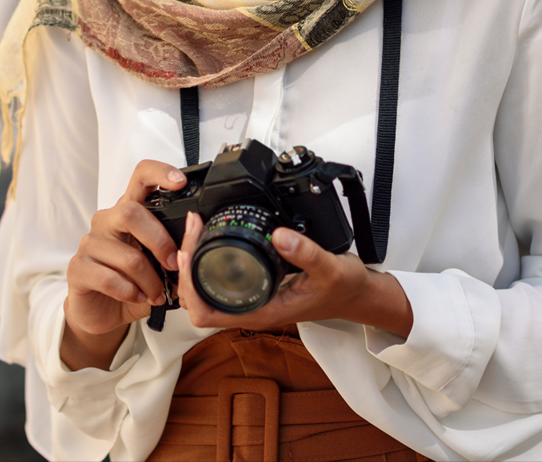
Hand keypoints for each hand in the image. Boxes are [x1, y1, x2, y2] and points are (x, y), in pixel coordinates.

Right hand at [61, 160, 185, 369]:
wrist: (100, 310)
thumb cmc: (130, 282)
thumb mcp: (156, 265)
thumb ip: (173, 253)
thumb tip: (196, 249)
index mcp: (128, 212)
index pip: (140, 177)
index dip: (159, 173)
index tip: (180, 182)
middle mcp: (106, 221)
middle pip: (130, 212)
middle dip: (159, 241)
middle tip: (172, 264)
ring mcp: (89, 243)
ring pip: (127, 256)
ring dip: (149, 280)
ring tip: (156, 294)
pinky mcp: (77, 268)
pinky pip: (109, 278)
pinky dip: (130, 292)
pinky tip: (137, 298)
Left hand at [175, 213, 412, 338]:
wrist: (356, 295)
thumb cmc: (343, 289)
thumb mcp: (330, 268)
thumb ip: (306, 253)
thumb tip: (277, 235)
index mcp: (261, 311)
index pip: (205, 311)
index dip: (189, 283)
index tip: (190, 250)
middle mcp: (250, 309)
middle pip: (196, 300)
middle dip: (185, 266)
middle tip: (192, 229)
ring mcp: (250, 300)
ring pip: (204, 291)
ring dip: (192, 263)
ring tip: (195, 230)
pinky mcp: (253, 288)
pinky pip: (217, 281)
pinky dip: (206, 261)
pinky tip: (208, 238)